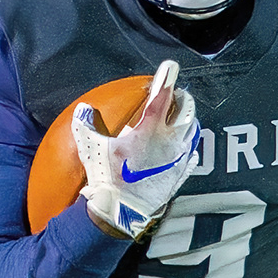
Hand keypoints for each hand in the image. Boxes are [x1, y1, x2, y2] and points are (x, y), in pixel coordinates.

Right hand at [72, 59, 200, 238]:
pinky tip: (184, 147)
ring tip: (180, 118)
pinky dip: (188, 145)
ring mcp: (179, 157)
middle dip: (182, 98)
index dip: (166, 78)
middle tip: (175, 94)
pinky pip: (192, 154)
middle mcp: (170, 140)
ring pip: (193, 130)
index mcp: (150, 128)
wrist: (122, 211)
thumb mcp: (91, 148)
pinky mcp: (181, 174)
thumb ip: (86, 125)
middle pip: (187, 110)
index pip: (163, 95)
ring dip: (188, 120)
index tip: (170, 66)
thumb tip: (83, 110)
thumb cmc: (108, 177)